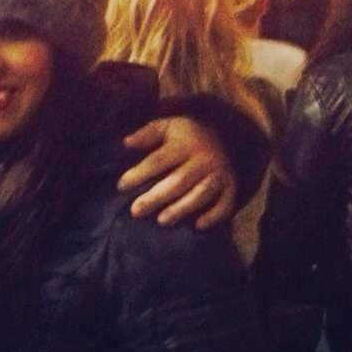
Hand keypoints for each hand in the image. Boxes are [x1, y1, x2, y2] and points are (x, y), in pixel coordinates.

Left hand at [118, 115, 235, 229]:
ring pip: (201, 194)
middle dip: (156, 198)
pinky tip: (198, 226)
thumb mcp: (166, 126)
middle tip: (135, 211)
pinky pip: (226, 203)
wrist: (224, 131)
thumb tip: (126, 143)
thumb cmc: (185, 134)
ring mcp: (219, 173)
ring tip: (161, 221)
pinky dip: (214, 215)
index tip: (121, 186)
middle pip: (178, 181)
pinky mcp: (230, 185)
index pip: (158, 161)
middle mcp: (203, 159)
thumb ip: (146, 134)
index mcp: (184, 143)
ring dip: (182, 208)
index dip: (139, 174)